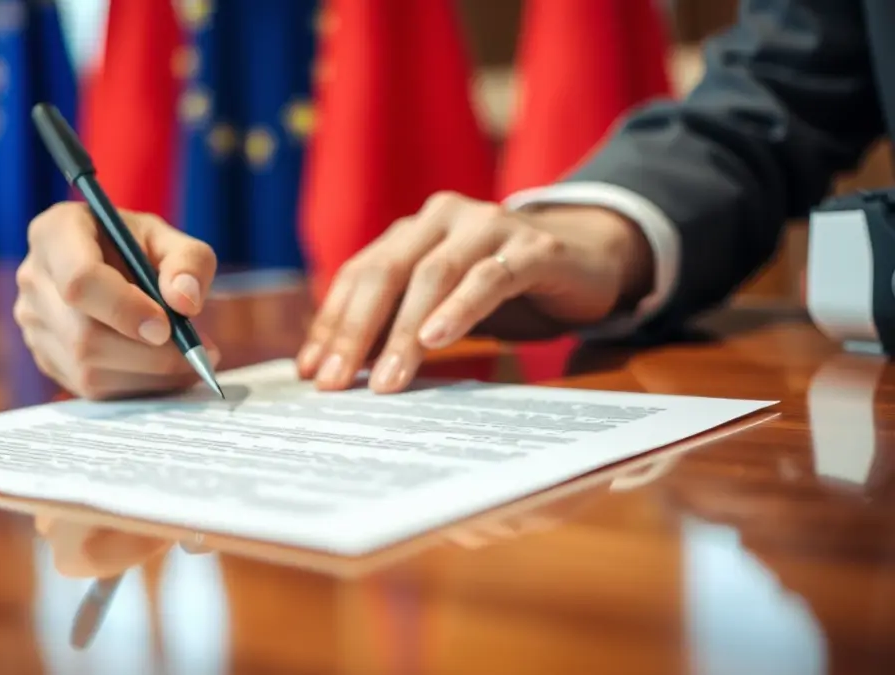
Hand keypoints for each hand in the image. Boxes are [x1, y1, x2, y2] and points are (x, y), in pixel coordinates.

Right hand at [14, 202, 220, 399]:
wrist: (114, 264)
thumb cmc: (139, 247)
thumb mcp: (171, 240)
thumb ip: (188, 262)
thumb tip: (185, 301)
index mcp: (56, 233)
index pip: (80, 280)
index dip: (124, 309)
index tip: (166, 327)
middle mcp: (34, 278)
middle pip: (84, 335)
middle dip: (148, 354)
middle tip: (195, 353)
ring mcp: (34, 322)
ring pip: (87, 369)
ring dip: (147, 375)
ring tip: (187, 361)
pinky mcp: (46, 356)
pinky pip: (90, 388)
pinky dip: (135, 386)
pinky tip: (161, 370)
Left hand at [296, 191, 653, 392]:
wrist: (589, 260)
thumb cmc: (505, 289)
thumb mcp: (444, 305)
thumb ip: (399, 323)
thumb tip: (342, 369)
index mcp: (413, 231)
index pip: (359, 275)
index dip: (331, 323)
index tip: (311, 371)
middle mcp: (443, 218)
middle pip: (385, 274)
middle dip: (355, 332)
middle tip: (336, 384)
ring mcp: (489, 225)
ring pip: (432, 276)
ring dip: (404, 333)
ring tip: (385, 381)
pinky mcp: (534, 247)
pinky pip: (489, 277)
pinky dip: (459, 309)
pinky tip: (438, 340)